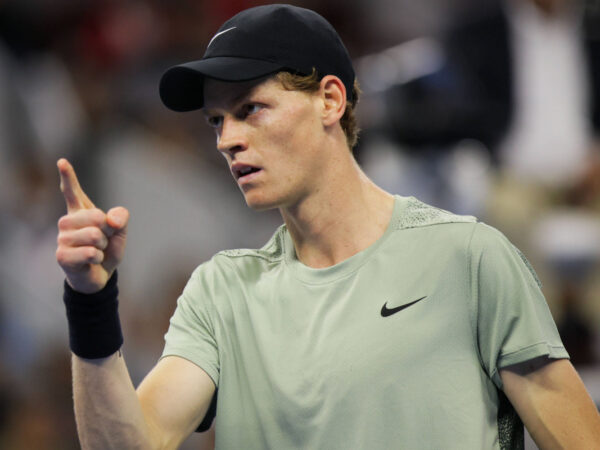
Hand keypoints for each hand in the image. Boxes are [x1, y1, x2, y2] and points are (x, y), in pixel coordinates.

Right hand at [56, 158, 128, 293]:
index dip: (68, 177)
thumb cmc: (107, 249)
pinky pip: (90, 252)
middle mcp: (67, 222)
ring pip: (94, 236)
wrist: (100, 274)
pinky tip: (91, 261)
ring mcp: (62, 238)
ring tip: (95, 251)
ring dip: (103, 246)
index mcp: (80, 212)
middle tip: (102, 242)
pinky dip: (98, 257)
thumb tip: (111, 219)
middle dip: (108, 231)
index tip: (62, 161)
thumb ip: (120, 218)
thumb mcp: (120, 231)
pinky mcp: (62, 255)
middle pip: (96, 217)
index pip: (73, 192)